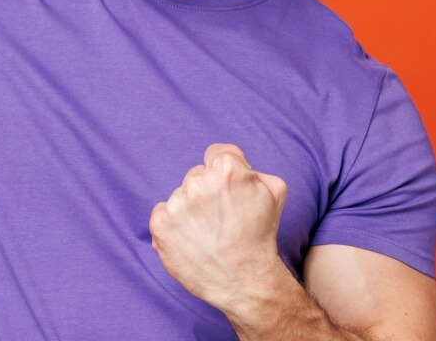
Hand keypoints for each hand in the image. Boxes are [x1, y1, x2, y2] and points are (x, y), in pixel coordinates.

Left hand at [150, 143, 288, 312]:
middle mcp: (198, 182)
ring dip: (191, 209)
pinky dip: (173, 224)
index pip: (217, 154)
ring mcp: (176, 204)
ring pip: (181, 196)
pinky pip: (163, 213)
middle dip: (208, 191)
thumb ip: (253, 168)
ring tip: (209, 233)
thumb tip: (236, 161)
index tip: (229, 191)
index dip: (225, 172)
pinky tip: (192, 239)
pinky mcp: (160, 226)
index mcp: (226, 169)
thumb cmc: (261, 235)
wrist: (244, 280)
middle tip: (222, 218)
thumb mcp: (275, 191)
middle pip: (198, 175)